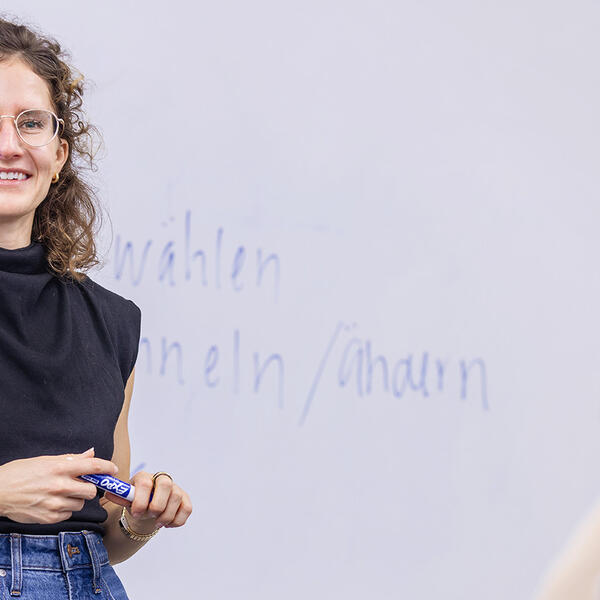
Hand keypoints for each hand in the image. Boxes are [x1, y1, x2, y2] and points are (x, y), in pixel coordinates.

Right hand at [0, 448, 117, 523]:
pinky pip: (69, 514)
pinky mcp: (49, 518)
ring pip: (81, 503)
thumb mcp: (45, 461)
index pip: (93, 467)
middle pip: (91, 490)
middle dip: (89, 487)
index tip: (113, 469)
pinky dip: (66, 509)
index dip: (107, 467)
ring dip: (77, 498)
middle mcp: (59, 486)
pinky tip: (55, 502)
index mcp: (59, 468)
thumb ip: (71, 459)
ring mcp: (54, 503)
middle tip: (82, 484)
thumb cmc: (20, 473)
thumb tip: (91, 453)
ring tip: (63, 493)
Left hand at [104, 470, 191, 532]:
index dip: (141, 500)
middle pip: (166, 485)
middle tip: (150, 516)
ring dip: (166, 516)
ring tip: (157, 523)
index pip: (145, 483)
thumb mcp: (126, 500)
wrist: (147, 508)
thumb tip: (109, 493)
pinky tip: (167, 524)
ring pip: (177, 498)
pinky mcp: (185, 499)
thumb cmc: (136, 502)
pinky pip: (187, 508)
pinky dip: (177, 520)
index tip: (136, 513)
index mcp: (145, 477)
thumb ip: (119, 496)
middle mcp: (162, 479)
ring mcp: (175, 488)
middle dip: (157, 506)